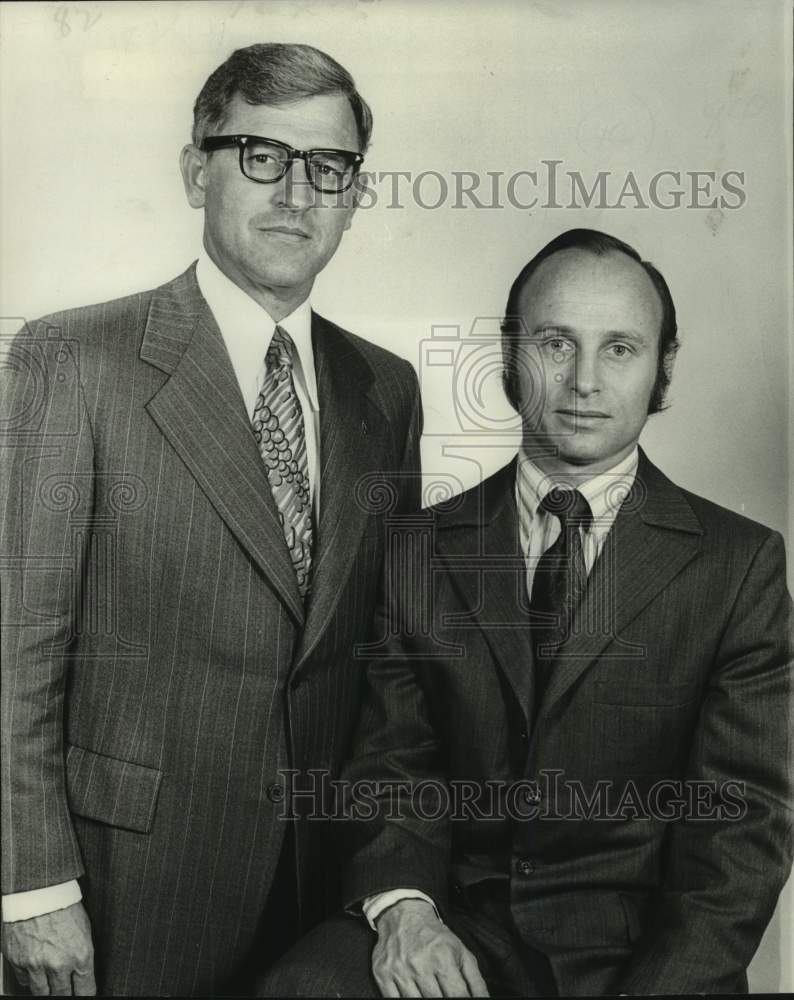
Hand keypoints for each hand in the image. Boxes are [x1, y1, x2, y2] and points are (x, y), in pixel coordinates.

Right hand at [2, 902, 95, 995]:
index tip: (83, 994)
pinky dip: (31, 978)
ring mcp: (37, 965)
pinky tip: (36, 970)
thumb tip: (82, 973)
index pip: (86, 990)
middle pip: (63, 996)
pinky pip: (25, 981)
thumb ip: (82, 955)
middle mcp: (59, 964)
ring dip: (48, 991)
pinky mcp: (19, 963)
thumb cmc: (63, 905)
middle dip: (66, 994)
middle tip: (67, 990)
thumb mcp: (84, 929)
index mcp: (81, 954)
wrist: (37, 891)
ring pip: (42, 994)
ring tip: (52, 985)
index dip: (85, 994)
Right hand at [372, 898, 488, 997]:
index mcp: (443, 957)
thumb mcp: (461, 952)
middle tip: (444, 995)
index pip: (457, 996)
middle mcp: (420, 964)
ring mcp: (399, 970)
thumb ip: (475, 981)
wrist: (403, 914)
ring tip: (431, 994)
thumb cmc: (435, 937)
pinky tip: (415, 995)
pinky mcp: (382, 974)